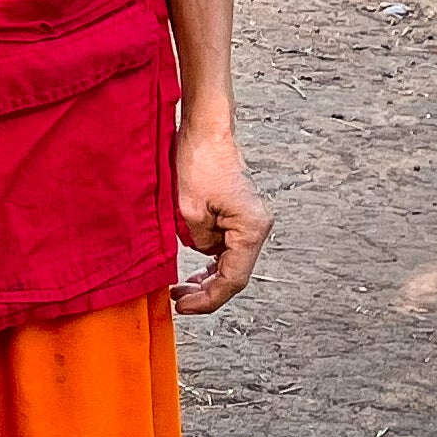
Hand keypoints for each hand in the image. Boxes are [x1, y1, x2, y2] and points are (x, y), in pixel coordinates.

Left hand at [171, 118, 271, 313]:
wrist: (206, 130)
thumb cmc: (199, 162)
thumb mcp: (187, 211)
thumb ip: (196, 241)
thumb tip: (202, 251)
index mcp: (252, 228)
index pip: (233, 278)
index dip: (208, 298)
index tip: (183, 306)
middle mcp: (257, 226)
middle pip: (234, 273)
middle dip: (206, 290)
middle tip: (178, 300)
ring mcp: (249, 219)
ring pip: (229, 261)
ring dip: (206, 275)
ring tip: (180, 287)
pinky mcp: (238, 213)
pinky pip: (225, 245)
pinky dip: (208, 258)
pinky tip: (192, 267)